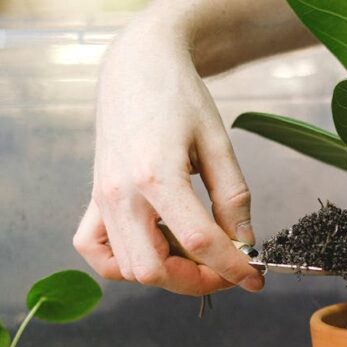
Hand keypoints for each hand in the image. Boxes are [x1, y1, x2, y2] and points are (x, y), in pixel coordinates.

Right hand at [74, 21, 263, 295]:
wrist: (138, 65)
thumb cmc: (178, 96)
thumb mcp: (218, 142)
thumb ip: (233, 197)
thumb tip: (244, 242)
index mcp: (156, 174)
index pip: (199, 241)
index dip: (232, 267)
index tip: (254, 278)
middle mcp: (119, 192)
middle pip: (154, 269)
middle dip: (197, 281)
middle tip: (225, 269)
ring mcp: (101, 198)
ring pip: (127, 269)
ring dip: (166, 274)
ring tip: (196, 254)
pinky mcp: (92, 198)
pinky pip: (95, 250)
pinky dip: (122, 263)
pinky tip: (153, 248)